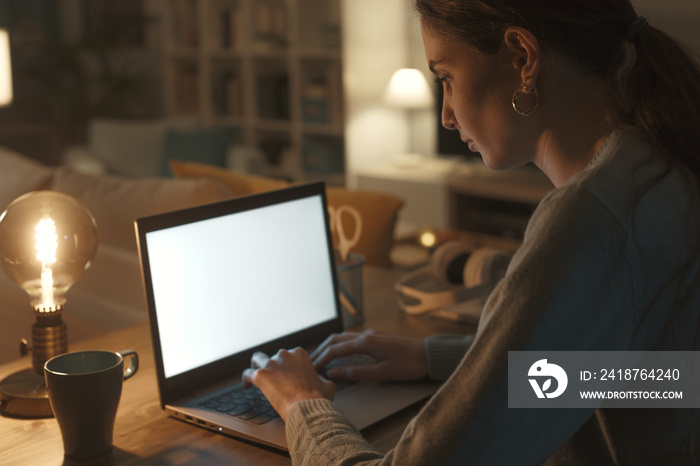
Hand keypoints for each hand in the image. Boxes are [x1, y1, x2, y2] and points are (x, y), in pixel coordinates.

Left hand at [242, 348, 334, 421]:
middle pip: (274, 357)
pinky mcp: (260, 375)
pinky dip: (246, 379)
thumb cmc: (318, 398)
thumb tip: (320, 380)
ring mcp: (271, 364)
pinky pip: (247, 374)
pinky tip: (246, 386)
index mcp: (300, 354)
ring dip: (256, 366)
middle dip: (273, 366)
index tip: (286, 374)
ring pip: (257, 359)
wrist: (308, 407)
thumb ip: (321, 378)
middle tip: (273, 377)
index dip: (287, 365)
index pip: (289, 355)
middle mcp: (284, 355)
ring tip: (255, 375)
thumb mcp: (327, 385)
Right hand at [310, 329, 427, 381]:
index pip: (335, 349)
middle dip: (321, 350)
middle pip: (336, 339)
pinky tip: (341, 352)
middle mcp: (366, 335)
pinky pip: (352, 338)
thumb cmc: (408, 365)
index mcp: (366, 342)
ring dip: (330, 346)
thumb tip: (334, 373)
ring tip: (321, 357)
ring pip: (344, 337)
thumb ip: (356, 372)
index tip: (310, 368)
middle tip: (310, 362)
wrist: (429, 355)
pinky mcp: (377, 337)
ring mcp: (372, 334)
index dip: (321, 359)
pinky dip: (341, 344)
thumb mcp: (382, 372)